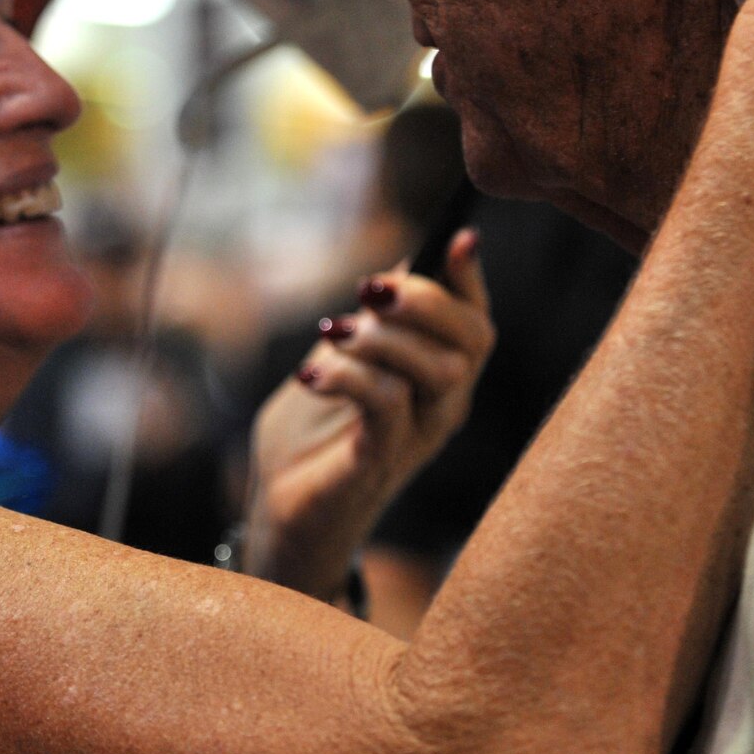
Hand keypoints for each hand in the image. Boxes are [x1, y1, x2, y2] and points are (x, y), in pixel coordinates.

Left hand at [244, 232, 493, 600]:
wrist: (278, 513)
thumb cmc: (311, 441)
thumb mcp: (339, 364)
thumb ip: (370, 322)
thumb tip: (398, 266)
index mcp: (436, 382)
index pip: (476, 324)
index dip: (471, 280)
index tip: (456, 240)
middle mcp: (440, 410)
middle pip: (473, 340)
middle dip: (425, 300)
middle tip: (368, 289)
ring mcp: (415, 441)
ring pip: (440, 370)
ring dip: (381, 338)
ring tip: (332, 332)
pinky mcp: (378, 464)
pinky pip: (387, 406)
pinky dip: (348, 376)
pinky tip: (311, 374)